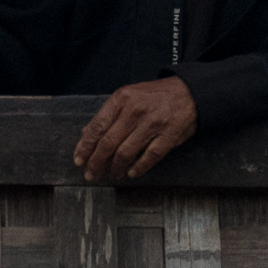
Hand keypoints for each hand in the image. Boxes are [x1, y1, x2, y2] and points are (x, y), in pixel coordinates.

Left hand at [73, 77, 197, 181]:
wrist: (188, 93)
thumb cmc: (156, 95)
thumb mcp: (128, 96)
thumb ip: (108, 114)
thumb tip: (86, 133)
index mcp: (122, 99)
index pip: (97, 126)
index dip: (86, 146)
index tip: (79, 159)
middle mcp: (135, 111)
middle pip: (108, 143)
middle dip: (96, 162)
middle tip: (91, 173)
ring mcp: (152, 124)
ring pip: (125, 153)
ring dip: (115, 168)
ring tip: (111, 174)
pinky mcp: (167, 137)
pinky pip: (148, 157)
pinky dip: (137, 168)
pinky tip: (130, 173)